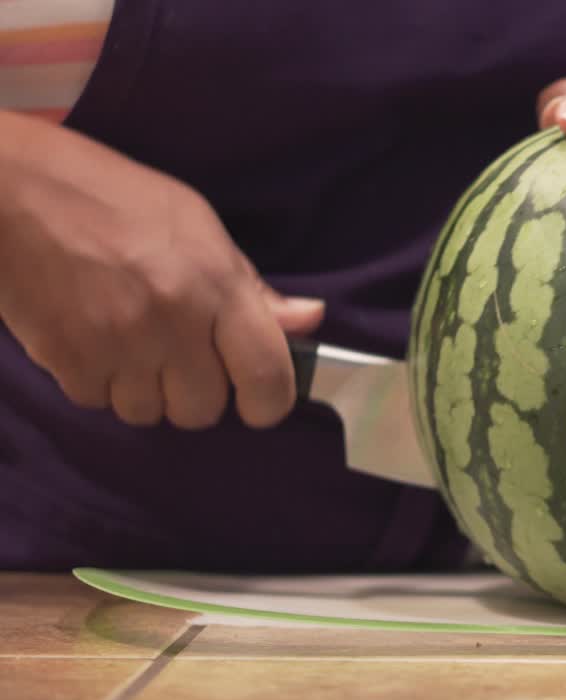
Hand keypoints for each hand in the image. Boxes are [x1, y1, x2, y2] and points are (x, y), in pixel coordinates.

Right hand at [0, 112, 322, 429]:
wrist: (13, 190)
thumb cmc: (114, 199)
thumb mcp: (197, 225)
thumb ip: (252, 288)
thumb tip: (308, 321)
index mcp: (216, 285)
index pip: (266, 377)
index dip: (269, 402)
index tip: (259, 398)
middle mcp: (173, 322)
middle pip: (204, 410)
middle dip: (197, 393)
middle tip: (180, 356)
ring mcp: (117, 346)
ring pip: (150, 415)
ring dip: (147, 392)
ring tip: (132, 343)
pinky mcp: (66, 362)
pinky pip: (100, 403)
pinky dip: (100, 384)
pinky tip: (94, 341)